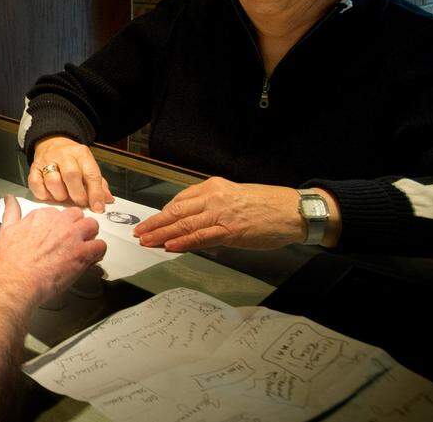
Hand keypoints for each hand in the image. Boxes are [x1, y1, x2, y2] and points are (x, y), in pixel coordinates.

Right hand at [0, 196, 106, 379]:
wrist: (17, 279)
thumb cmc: (11, 259)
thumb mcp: (7, 229)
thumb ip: (11, 212)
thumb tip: (9, 199)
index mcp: (43, 215)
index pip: (59, 212)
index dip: (60, 225)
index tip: (57, 235)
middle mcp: (59, 221)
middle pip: (78, 216)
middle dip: (77, 227)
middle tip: (71, 242)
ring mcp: (72, 236)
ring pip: (92, 226)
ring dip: (90, 236)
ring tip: (83, 249)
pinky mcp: (82, 252)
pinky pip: (100, 246)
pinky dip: (97, 253)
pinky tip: (90, 260)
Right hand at [29, 136, 113, 211]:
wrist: (52, 144)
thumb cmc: (73, 161)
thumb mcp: (88, 166)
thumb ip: (98, 184)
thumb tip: (107, 200)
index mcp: (81, 153)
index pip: (91, 173)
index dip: (95, 193)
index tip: (97, 207)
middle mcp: (63, 154)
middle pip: (71, 175)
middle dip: (78, 194)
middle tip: (80, 203)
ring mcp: (46, 160)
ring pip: (53, 181)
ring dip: (60, 195)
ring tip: (64, 197)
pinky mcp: (33, 168)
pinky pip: (36, 184)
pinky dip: (44, 194)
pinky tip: (50, 195)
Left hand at [132, 177, 304, 251]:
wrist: (292, 211)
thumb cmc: (267, 205)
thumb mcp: (234, 195)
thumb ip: (213, 205)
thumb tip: (193, 221)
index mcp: (213, 186)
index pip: (180, 200)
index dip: (163, 213)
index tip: (152, 221)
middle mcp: (213, 197)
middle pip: (176, 212)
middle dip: (155, 223)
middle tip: (140, 232)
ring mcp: (220, 214)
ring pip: (183, 225)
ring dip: (162, 235)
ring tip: (147, 242)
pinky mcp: (229, 230)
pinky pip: (199, 237)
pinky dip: (182, 242)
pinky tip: (169, 246)